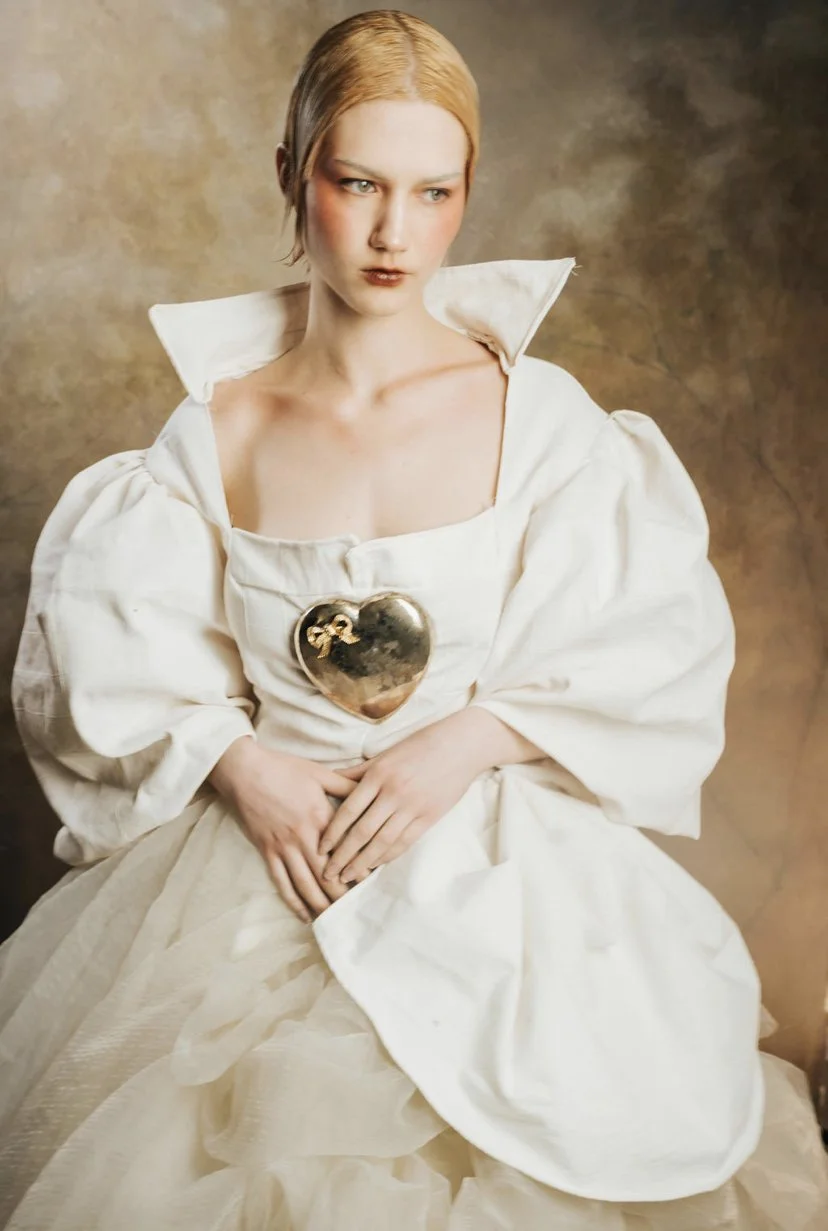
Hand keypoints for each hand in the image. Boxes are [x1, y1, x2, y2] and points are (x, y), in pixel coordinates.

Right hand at [211, 737, 358, 921]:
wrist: (244, 770)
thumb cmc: (283, 768)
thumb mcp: (319, 773)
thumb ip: (345, 784)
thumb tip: (370, 788)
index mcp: (320, 816)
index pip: (345, 849)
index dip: (360, 868)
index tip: (373, 883)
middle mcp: (303, 837)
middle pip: (327, 874)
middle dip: (344, 895)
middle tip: (358, 910)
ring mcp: (283, 847)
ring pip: (306, 885)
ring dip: (321, 904)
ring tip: (336, 920)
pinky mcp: (266, 852)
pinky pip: (281, 883)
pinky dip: (293, 902)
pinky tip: (304, 916)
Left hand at [316, 717, 486, 884]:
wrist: (461, 745)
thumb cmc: (420, 745)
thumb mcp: (385, 754)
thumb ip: (358, 772)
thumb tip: (329, 780)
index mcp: (378, 775)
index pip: (348, 811)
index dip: (332, 833)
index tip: (320, 849)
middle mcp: (393, 792)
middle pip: (362, 832)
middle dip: (342, 856)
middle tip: (328, 874)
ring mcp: (413, 806)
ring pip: (382, 842)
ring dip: (362, 862)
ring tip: (348, 877)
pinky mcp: (430, 816)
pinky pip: (405, 842)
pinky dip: (388, 856)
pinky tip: (375, 865)